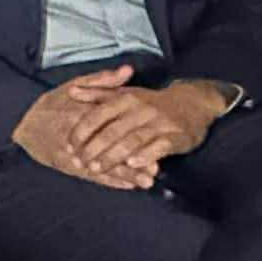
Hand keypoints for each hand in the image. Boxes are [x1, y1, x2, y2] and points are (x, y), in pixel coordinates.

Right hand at [11, 66, 158, 189]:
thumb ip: (102, 80)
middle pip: (108, 150)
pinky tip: (128, 186)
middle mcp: (76, 137)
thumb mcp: (73, 85)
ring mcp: (72, 155)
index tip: (152, 139)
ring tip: (146, 183)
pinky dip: (110, 182)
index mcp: (79, 113)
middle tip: (154, 169)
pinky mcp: (69, 167)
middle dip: (131, 161)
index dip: (130, 133)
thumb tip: (127, 70)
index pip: (108, 124)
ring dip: (125, 176)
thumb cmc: (51, 105)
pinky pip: (92, 177)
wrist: (24, 126)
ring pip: (102, 167)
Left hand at [66, 79, 229, 175]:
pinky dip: (145, 155)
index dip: (82, 132)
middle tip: (80, 163)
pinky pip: (159, 146)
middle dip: (93, 149)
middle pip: (112, 131)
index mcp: (125, 99)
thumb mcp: (123, 94)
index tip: (69, 146)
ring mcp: (159, 122)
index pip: (98, 115)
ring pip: (132, 140)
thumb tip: (71, 92)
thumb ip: (97, 94)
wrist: (192, 103)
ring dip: (113, 156)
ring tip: (98, 168)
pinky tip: (132, 164)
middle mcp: (141, 109)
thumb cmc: (150, 102)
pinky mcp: (176, 135)